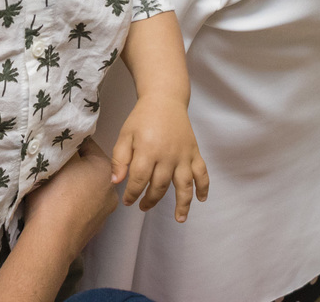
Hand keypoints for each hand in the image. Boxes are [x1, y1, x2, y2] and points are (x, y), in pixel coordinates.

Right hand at [0, 139, 116, 301]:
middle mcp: (112, 188)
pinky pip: (84, 207)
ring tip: (55, 188)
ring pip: (88, 188)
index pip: (87, 144)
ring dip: (75, 185)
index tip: (54, 146)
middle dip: (74, 165)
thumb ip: (63, 146)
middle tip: (53, 166)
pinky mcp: (96, 227)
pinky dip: (75, 204)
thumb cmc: (54, 193)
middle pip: (89, 168)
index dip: (68, 142)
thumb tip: (64, 139)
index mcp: (105, 167)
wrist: (53, 238)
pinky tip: (59, 207)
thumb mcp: (55, 160)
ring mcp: (106, 210)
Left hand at [111, 96, 208, 221]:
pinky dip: (204, 187)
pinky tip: (201, 199)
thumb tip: (116, 182)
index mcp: (148, 150)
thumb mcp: (125, 135)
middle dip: (150, 200)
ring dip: (183, 204)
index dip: (132, 193)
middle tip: (142, 207)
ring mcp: (183, 155)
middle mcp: (168, 156)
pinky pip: (202, 173)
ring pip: (184, 185)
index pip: (140, 180)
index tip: (127, 201)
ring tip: (179, 218)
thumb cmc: (141, 118)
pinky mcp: (194, 153)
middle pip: (160, 185)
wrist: (164, 100)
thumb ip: (119, 158)